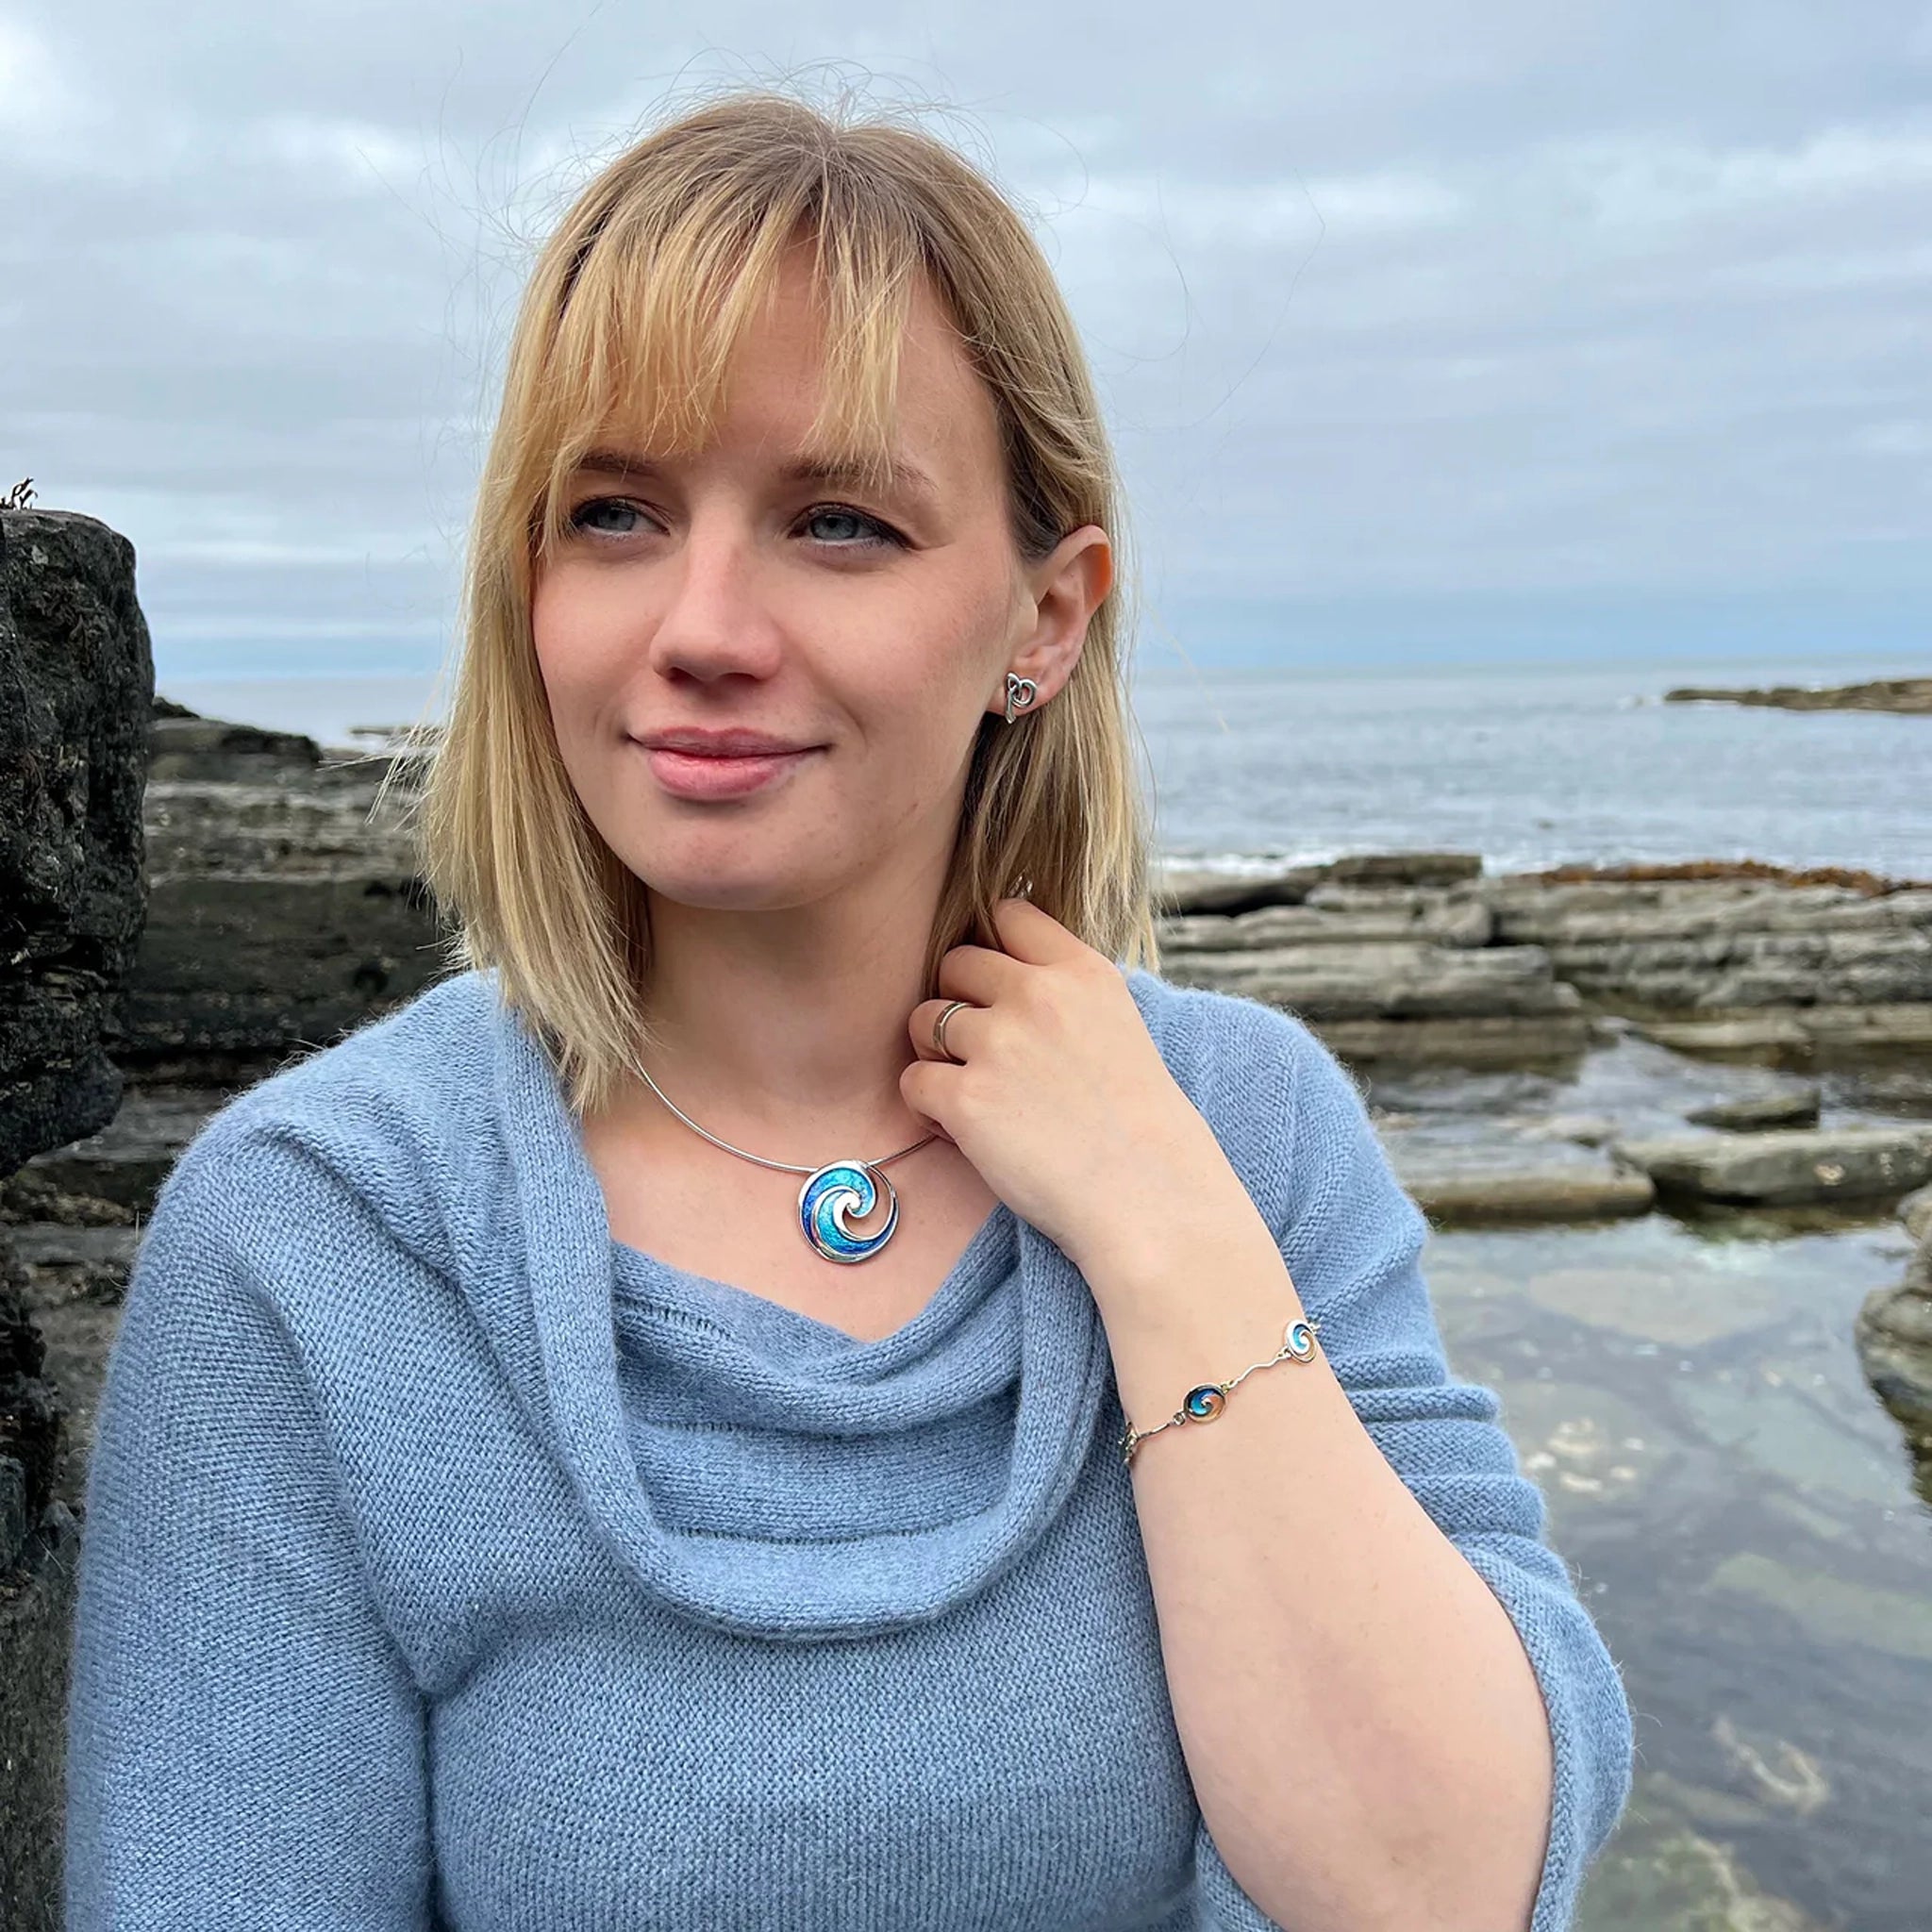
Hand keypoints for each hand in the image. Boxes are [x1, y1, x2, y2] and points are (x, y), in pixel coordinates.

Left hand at [901, 898, 1258, 1284]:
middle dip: (959, 1002)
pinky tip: (965, 1131)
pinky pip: (913, 1081)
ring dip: (937, 1054)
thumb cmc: (1137, 1125)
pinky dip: (928, 1108)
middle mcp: (1037, 994)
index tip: (998, 986)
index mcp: (1082, 971)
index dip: (992, 946)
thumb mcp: (1117, 1027)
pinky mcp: (966, 1097)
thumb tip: (1001, 976)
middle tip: (984, 1052)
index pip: (1009, 912)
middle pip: (955, 962)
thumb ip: (1064, 993)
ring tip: (975, 1093)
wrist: (1149, 1196)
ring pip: (924, 1019)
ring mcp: (998, 1043)